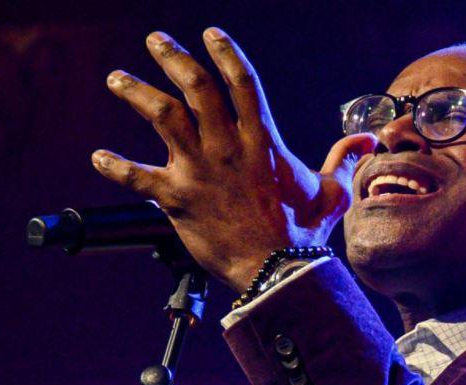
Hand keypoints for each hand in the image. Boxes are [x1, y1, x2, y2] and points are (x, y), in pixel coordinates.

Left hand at [92, 28, 376, 291]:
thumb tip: (367, 140)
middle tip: (154, 41)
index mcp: (262, 141)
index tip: (210, 33)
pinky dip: (115, 166)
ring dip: (136, 92)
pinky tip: (98, 157)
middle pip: (195, 86)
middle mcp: (227, 147)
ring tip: (117, 80)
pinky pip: (137, 177)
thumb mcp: (331, 194)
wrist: (277, 270)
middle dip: (172, 57)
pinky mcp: (177, 199)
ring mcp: (200, 170)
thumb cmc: (303, 235)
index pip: (243, 83)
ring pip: (162, 115)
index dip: (226, 54)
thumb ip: (342, 161)